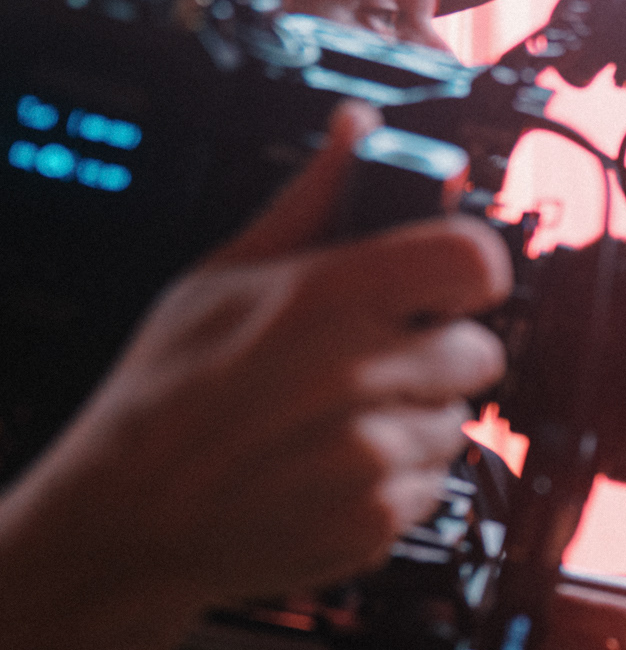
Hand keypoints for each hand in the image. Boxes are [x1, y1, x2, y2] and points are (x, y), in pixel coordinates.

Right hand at [11, 100, 511, 603]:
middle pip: (478, 350)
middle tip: (371, 365)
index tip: (449, 285)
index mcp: (324, 297)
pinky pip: (435, 484)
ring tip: (336, 423)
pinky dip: (396, 483)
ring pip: (457, 420)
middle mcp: (357, 372)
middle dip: (435, 356)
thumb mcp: (220, 277)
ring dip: (414, 422)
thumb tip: (358, 128)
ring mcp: (370, 451)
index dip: (470, 272)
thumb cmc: (165, 396)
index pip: (474, 261)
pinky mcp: (377, 517)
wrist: (124, 521)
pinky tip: (331, 470)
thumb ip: (311, 200)